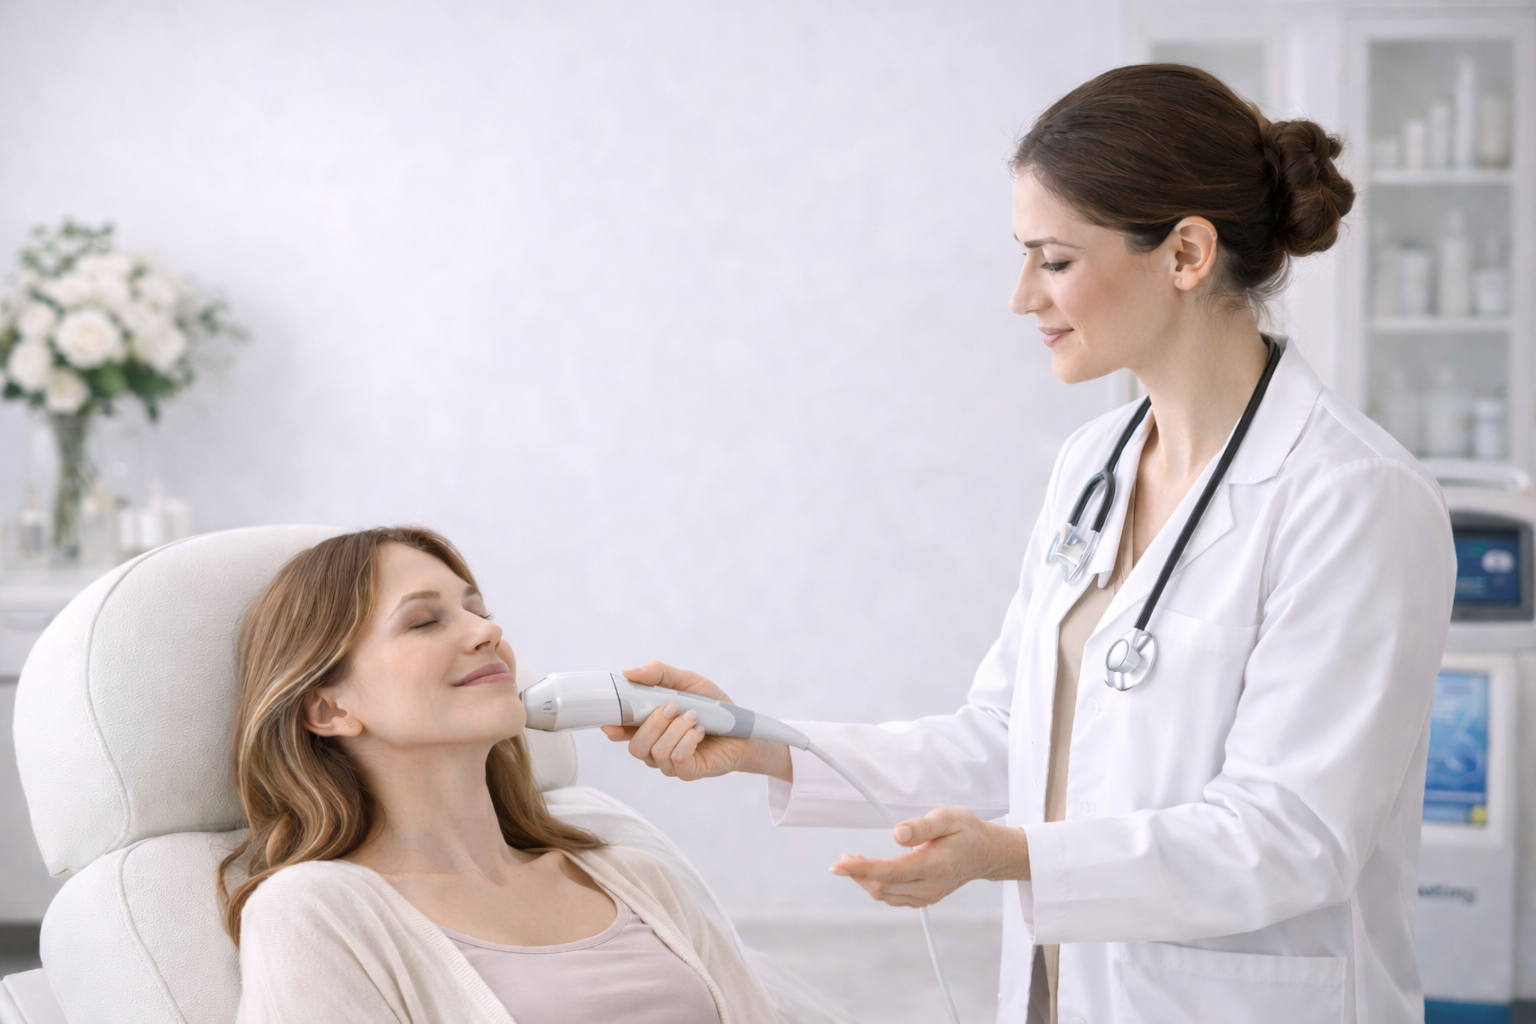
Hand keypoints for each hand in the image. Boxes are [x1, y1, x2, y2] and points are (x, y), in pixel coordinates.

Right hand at [600, 661, 791, 780]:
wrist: (744, 727)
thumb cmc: (712, 706)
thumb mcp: (687, 681)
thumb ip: (658, 674)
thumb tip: (629, 672)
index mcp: (648, 727)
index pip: (620, 733)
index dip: (614, 727)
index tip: (612, 721)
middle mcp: (654, 748)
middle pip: (635, 746)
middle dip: (653, 723)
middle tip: (674, 706)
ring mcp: (670, 763)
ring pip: (656, 752)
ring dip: (676, 729)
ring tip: (694, 717)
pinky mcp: (688, 771)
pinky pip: (677, 759)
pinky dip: (688, 740)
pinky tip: (700, 732)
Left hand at [829, 807, 1028, 907]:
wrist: (988, 854)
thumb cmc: (968, 832)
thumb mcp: (948, 818)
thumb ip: (922, 826)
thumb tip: (897, 834)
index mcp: (935, 865)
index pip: (891, 872)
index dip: (861, 869)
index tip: (839, 863)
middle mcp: (930, 886)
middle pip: (883, 887)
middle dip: (857, 873)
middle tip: (841, 857)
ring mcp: (927, 895)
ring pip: (886, 895)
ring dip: (865, 880)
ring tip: (851, 861)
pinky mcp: (924, 898)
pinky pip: (894, 898)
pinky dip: (877, 885)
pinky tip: (868, 871)